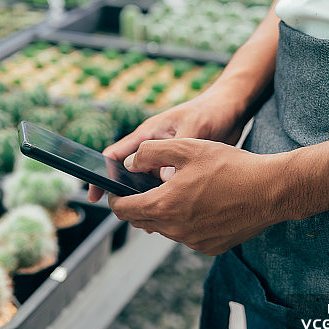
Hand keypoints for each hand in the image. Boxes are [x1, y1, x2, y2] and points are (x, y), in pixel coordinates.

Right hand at [88, 85, 246, 202]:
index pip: (115, 156)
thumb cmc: (210, 111)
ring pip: (148, 184)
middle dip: (126, 195)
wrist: (232, 109)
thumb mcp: (192, 130)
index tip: (96, 195)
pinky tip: (172, 213)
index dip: (102, 175)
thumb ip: (176, 155)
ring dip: (148, 200)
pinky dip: (166, 199)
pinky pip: (167, 187)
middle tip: (130, 215)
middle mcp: (153, 147)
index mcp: (147, 134)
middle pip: (130, 175)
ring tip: (152, 219)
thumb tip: (165, 183)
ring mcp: (166, 158)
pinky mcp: (181, 167)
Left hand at [106, 138, 296, 255]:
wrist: (270, 190)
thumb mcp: (187, 147)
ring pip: (165, 229)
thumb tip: (131, 163)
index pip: (123, 210)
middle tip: (143, 190)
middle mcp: (174, 230)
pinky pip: (187, 236)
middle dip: (137, 206)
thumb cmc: (230, 165)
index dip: (114, 199)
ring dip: (164, 213)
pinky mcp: (210, 247)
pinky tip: (202, 205)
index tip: (114, 192)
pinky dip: (186, 223)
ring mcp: (193, 242)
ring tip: (179, 193)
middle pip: (142, 221)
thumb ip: (151, 152)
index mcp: (163, 206)